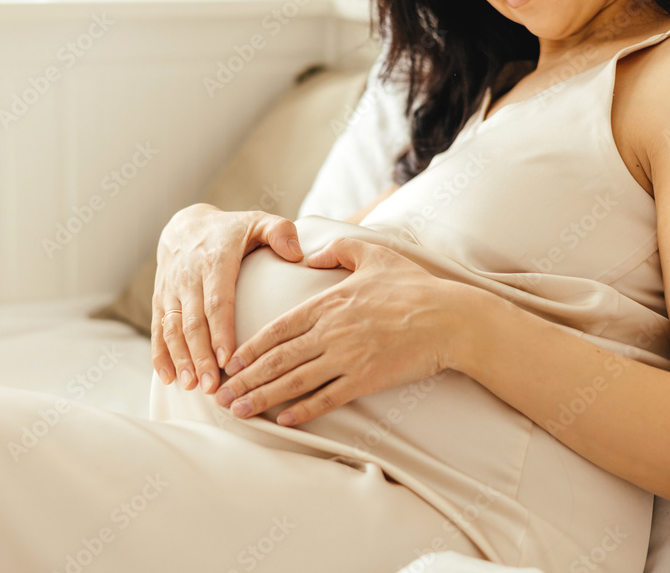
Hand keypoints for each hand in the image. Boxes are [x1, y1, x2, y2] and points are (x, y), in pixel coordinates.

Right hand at [151, 203, 303, 393]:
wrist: (185, 225)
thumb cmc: (231, 230)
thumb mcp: (258, 221)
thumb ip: (280, 232)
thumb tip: (297, 253)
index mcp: (215, 260)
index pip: (217, 300)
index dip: (220, 330)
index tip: (227, 359)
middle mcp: (188, 276)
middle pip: (193, 321)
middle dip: (201, 355)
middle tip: (212, 385)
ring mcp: (171, 289)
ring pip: (172, 328)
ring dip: (181, 358)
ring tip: (192, 385)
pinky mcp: (160, 299)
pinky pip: (157, 328)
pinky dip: (160, 354)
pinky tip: (168, 378)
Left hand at [213, 237, 469, 424]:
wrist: (449, 318)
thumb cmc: (413, 285)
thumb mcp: (373, 254)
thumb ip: (338, 249)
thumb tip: (310, 254)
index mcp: (328, 303)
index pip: (278, 329)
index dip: (250, 348)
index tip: (229, 362)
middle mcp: (331, 332)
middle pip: (278, 360)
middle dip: (245, 379)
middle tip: (220, 395)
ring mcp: (347, 358)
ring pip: (296, 382)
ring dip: (264, 398)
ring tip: (239, 411)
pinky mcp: (366, 379)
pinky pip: (328, 398)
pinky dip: (304, 411)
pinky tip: (284, 421)